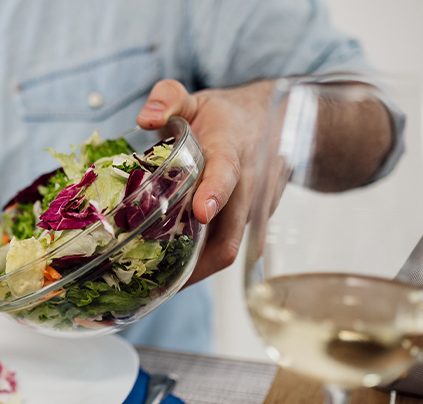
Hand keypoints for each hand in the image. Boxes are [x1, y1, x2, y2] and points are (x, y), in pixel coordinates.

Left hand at [137, 79, 273, 285]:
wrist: (277, 120)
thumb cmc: (225, 115)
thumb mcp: (195, 98)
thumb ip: (168, 99)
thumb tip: (144, 118)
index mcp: (231, 149)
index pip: (227, 172)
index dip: (215, 192)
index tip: (200, 212)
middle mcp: (248, 185)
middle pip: (233, 232)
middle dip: (199, 261)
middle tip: (159, 280)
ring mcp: (253, 209)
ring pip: (231, 249)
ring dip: (198, 270)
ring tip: (158, 286)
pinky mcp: (252, 224)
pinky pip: (229, 249)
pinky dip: (205, 265)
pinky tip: (174, 275)